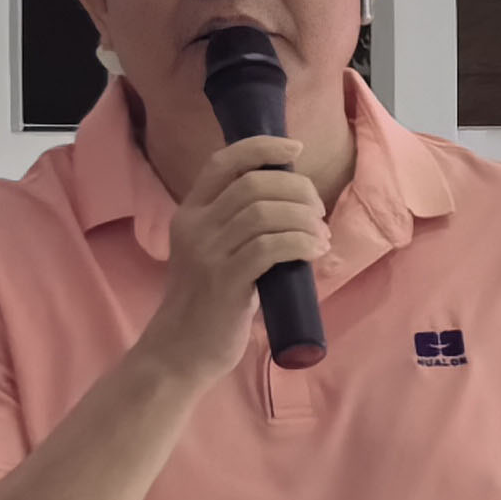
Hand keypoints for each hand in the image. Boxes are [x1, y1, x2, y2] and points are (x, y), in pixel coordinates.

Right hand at [139, 134, 326, 382]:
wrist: (179, 352)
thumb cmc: (208, 303)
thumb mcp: (214, 253)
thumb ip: (240, 226)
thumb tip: (293, 203)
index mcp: (189, 213)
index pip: (223, 162)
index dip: (262, 147)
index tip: (295, 148)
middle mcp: (195, 226)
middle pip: (254, 184)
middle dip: (297, 189)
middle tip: (317, 211)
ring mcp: (207, 254)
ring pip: (264, 212)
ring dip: (304, 219)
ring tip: (321, 236)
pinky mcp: (224, 281)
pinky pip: (270, 247)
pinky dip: (301, 243)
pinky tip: (315, 251)